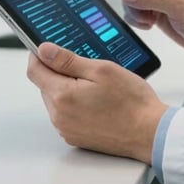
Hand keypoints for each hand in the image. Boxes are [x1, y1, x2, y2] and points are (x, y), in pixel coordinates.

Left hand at [26, 42, 166, 162]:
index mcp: (62, 96)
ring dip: (69, 87)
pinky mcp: (75, 137)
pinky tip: (97, 100)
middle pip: (46, 85)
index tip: (48, 46)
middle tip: (87, 65)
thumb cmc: (130, 101)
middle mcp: (59, 116)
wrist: (148, 132)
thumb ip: (67, 60)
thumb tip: (44, 50)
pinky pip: (66, 114)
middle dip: (59, 71)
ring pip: (57, 99)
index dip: (38, 54)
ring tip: (97, 84)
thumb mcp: (101, 69)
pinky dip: (76, 103)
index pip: (34, 70)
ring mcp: (66, 129)